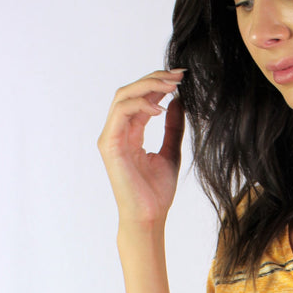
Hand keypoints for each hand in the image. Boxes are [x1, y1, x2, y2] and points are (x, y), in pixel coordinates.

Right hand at [97, 69, 185, 226]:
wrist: (149, 217)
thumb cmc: (157, 192)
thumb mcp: (172, 152)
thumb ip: (173, 127)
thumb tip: (178, 101)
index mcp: (131, 132)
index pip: (141, 98)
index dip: (159, 84)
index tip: (182, 77)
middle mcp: (118, 131)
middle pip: (130, 91)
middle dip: (154, 78)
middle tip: (178, 75)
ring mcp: (111, 136)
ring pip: (123, 96)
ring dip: (148, 86)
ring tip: (171, 86)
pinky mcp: (109, 144)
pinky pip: (121, 113)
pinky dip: (140, 105)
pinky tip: (160, 108)